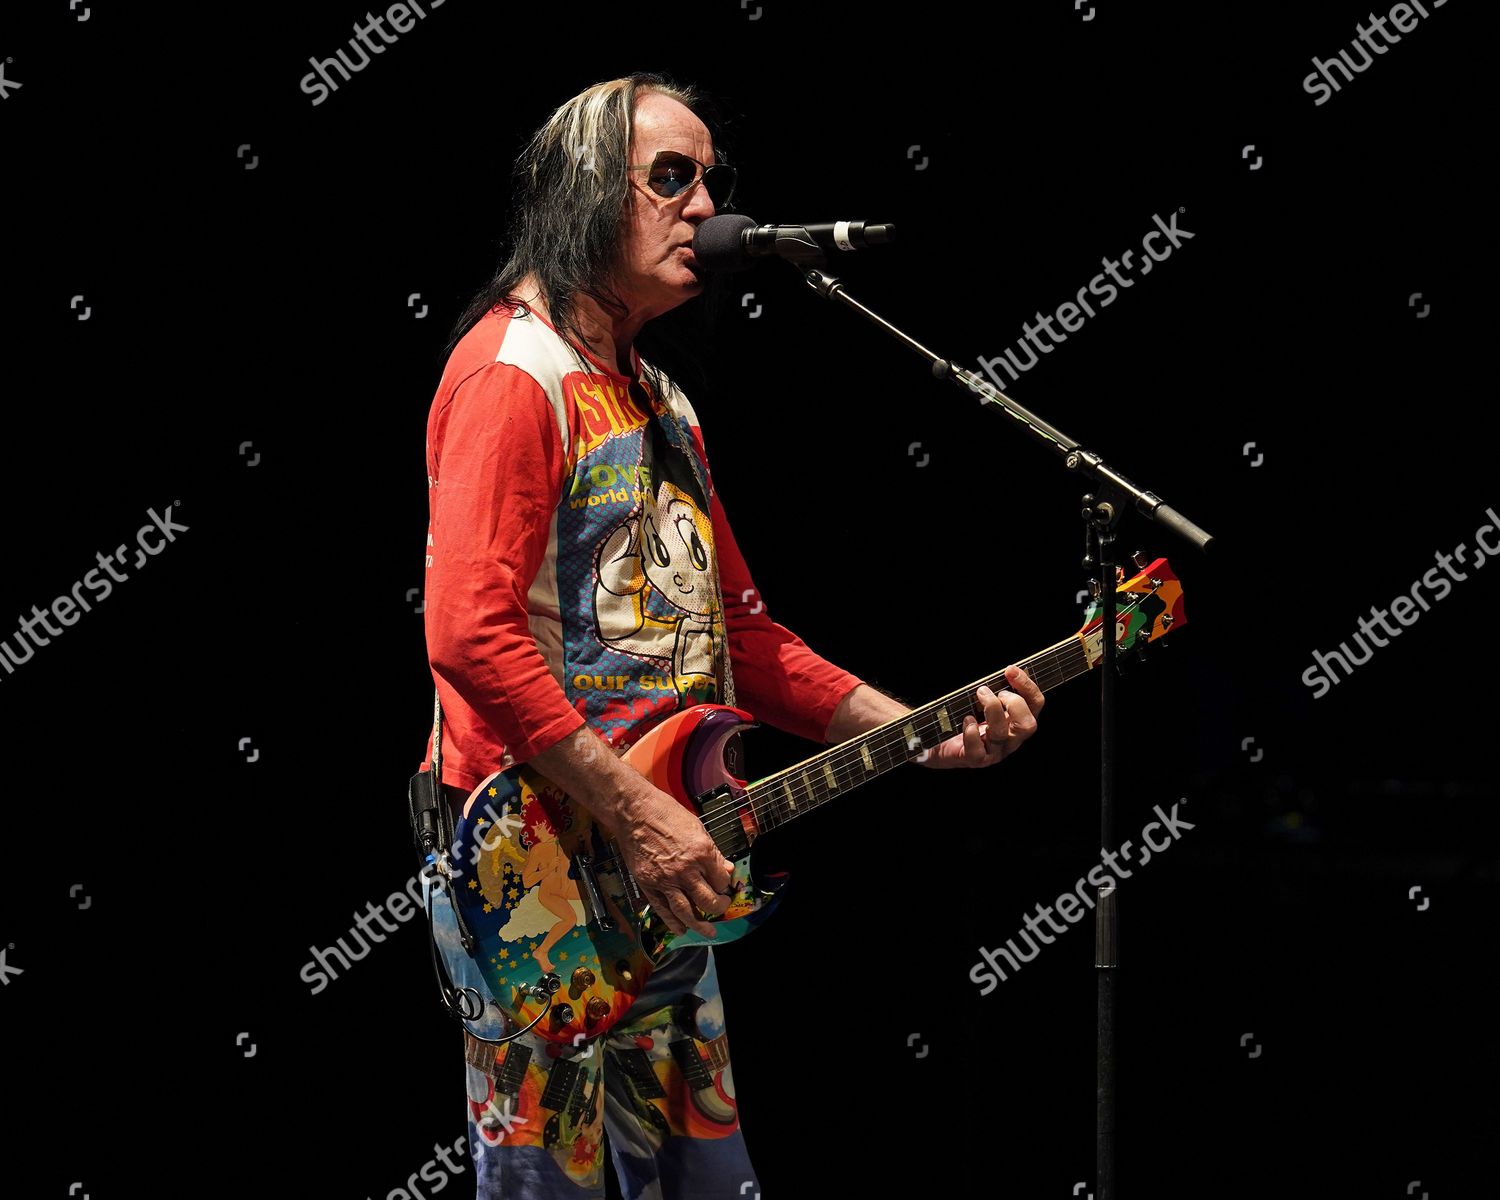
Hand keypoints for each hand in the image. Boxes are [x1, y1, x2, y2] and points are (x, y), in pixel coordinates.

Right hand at [617, 787, 734, 936]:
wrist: (635, 812)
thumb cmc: (665, 814)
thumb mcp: (698, 828)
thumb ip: (713, 852)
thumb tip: (726, 868)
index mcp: (702, 853)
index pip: (721, 881)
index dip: (724, 885)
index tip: (723, 886)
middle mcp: (686, 870)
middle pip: (708, 901)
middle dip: (718, 908)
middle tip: (721, 908)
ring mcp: (666, 880)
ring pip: (686, 912)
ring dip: (700, 925)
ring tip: (708, 932)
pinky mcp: (649, 884)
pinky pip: (663, 909)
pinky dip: (672, 922)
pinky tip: (681, 930)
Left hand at [919, 664, 1043, 767]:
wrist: (939, 744)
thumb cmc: (963, 717)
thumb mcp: (982, 700)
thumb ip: (995, 689)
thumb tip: (1003, 671)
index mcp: (1016, 720)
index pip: (1035, 704)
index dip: (1027, 686)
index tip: (1010, 670)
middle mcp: (1010, 738)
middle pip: (1028, 725)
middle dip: (1015, 703)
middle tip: (997, 692)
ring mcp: (994, 751)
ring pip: (1002, 734)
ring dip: (992, 709)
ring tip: (979, 694)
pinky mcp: (975, 759)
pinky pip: (978, 751)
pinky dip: (971, 733)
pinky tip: (966, 720)